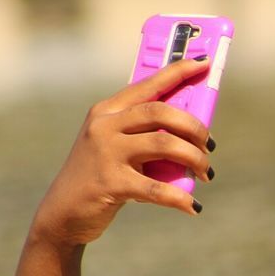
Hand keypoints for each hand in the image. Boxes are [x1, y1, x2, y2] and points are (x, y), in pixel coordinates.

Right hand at [29, 58, 215, 250]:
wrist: (64, 212)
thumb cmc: (101, 177)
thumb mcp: (116, 147)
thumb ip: (144, 136)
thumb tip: (192, 136)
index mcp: (108, 111)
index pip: (148, 83)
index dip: (178, 72)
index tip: (204, 63)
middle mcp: (104, 126)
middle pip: (161, 112)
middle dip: (194, 127)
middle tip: (210, 145)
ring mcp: (106, 153)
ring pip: (164, 145)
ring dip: (195, 159)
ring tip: (206, 173)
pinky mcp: (110, 183)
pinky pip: (157, 189)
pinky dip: (181, 198)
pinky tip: (193, 206)